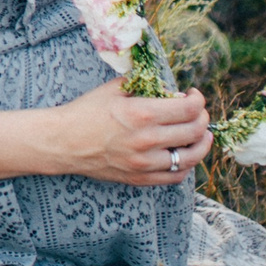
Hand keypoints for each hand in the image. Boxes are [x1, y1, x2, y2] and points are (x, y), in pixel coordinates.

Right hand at [57, 81, 212, 185]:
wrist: (63, 142)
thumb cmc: (85, 111)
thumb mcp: (114, 89)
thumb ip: (143, 86)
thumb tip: (169, 90)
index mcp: (142, 113)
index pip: (189, 109)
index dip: (198, 100)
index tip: (193, 96)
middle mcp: (148, 140)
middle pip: (195, 131)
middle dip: (202, 118)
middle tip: (198, 112)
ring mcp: (145, 163)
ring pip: (190, 157)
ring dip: (201, 144)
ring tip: (202, 135)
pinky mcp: (140, 178)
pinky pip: (175, 176)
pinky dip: (186, 165)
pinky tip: (184, 154)